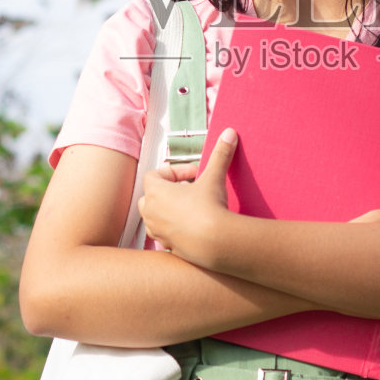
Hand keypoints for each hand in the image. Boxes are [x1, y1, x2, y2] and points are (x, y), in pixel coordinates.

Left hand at [139, 126, 239, 268]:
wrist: (216, 242)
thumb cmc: (209, 209)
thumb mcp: (214, 178)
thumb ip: (220, 154)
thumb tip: (229, 133)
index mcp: (156, 192)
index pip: (154, 175)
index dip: (174, 172)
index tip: (195, 174)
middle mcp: (151, 212)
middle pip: (149, 196)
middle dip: (167, 192)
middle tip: (189, 191)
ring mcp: (157, 231)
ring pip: (154, 217)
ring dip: (168, 211)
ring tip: (190, 209)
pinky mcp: (166, 246)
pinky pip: (163, 235)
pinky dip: (173, 229)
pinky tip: (193, 227)